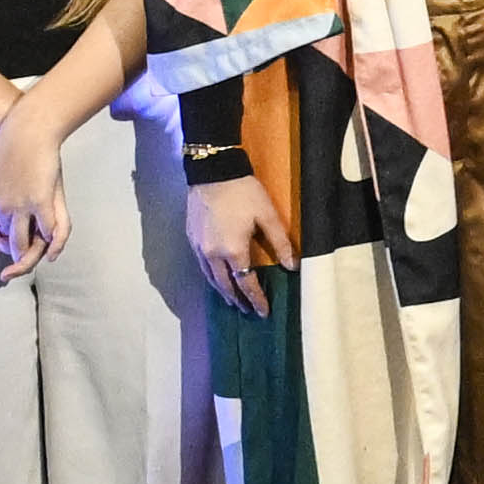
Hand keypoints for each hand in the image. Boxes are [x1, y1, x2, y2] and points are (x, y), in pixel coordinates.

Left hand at [0, 115, 71, 278]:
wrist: (26, 129)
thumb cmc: (0, 146)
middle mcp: (1, 209)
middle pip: (5, 242)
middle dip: (7, 259)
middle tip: (6, 273)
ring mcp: (22, 206)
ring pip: (24, 243)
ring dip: (24, 260)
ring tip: (23, 268)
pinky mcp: (42, 201)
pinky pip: (49, 231)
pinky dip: (53, 246)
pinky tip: (52, 255)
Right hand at [190, 178, 291, 313]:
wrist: (213, 172)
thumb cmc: (244, 192)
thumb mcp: (267, 216)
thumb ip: (280, 243)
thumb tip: (292, 267)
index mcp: (233, 251)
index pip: (246, 283)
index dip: (256, 299)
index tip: (263, 312)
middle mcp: (213, 255)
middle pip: (225, 285)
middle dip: (238, 300)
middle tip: (248, 311)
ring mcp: (199, 247)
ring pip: (210, 278)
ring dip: (222, 291)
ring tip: (232, 301)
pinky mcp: (191, 238)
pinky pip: (202, 266)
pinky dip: (211, 277)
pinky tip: (217, 277)